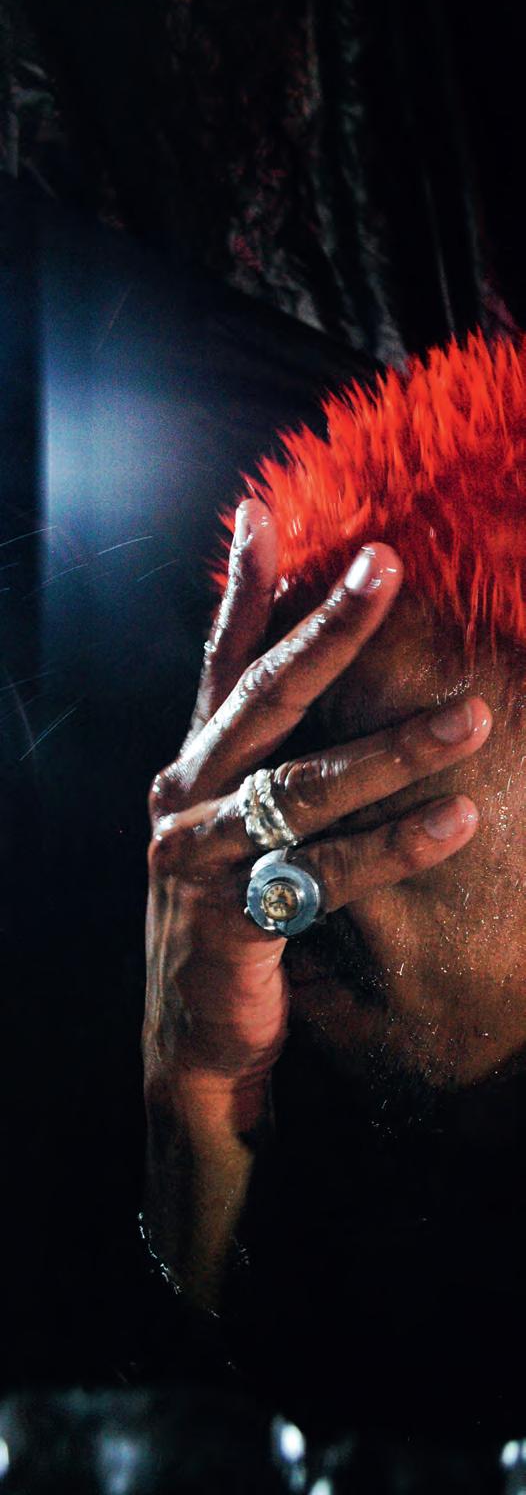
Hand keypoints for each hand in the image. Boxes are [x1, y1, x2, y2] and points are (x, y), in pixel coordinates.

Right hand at [144, 500, 491, 1092]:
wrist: (195, 1038)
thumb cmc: (232, 915)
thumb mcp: (239, 823)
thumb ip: (269, 757)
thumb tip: (316, 678)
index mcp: (192, 765)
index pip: (222, 662)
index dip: (243, 588)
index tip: (265, 511)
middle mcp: (186, 796)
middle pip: (263, 699)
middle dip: (329, 630)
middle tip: (386, 566)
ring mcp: (200, 858)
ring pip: (304, 789)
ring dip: (395, 749)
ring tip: (474, 719)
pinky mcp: (230, 922)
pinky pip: (327, 876)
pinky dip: (394, 849)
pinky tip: (459, 824)